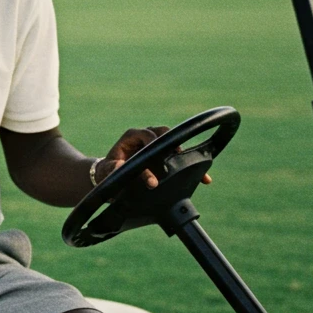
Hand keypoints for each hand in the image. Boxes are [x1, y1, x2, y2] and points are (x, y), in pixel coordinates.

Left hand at [96, 126, 212, 188]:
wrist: (113, 178)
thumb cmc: (108, 171)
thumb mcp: (108, 170)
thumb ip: (113, 168)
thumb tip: (119, 167)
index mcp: (132, 136)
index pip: (146, 134)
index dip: (153, 142)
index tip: (159, 153)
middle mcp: (147, 137)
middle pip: (164, 133)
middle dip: (172, 144)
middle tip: (178, 155)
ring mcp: (158, 146)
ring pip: (175, 144)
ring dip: (185, 155)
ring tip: (195, 168)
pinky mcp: (165, 156)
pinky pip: (180, 158)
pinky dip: (191, 167)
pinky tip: (203, 179)